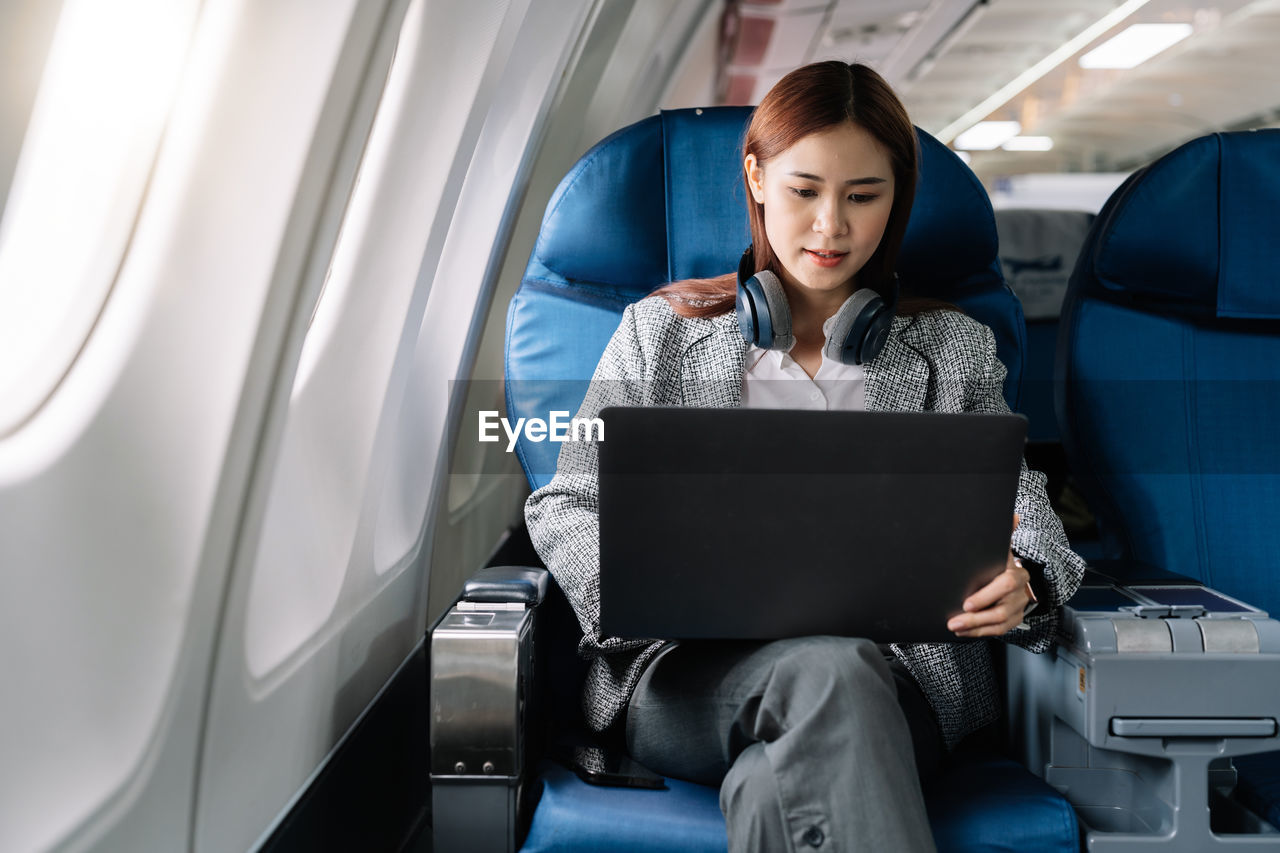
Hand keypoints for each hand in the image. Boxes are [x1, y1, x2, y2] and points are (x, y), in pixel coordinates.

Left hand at [948, 514, 1031, 637]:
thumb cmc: (1000, 562)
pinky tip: (962, 631)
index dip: (986, 596)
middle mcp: (1020, 593)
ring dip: (975, 628)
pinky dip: (979, 633)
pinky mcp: (1014, 621)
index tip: (966, 603)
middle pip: (1001, 610)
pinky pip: (998, 631)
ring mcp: (1018, 609)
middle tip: (954, 620)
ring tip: (954, 626)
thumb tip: (1013, 515)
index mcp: (1016, 573)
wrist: (1018, 578)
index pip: (1004, 585)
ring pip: (999, 624)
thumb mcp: (1000, 548)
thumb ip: (1004, 532)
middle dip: (976, 618)